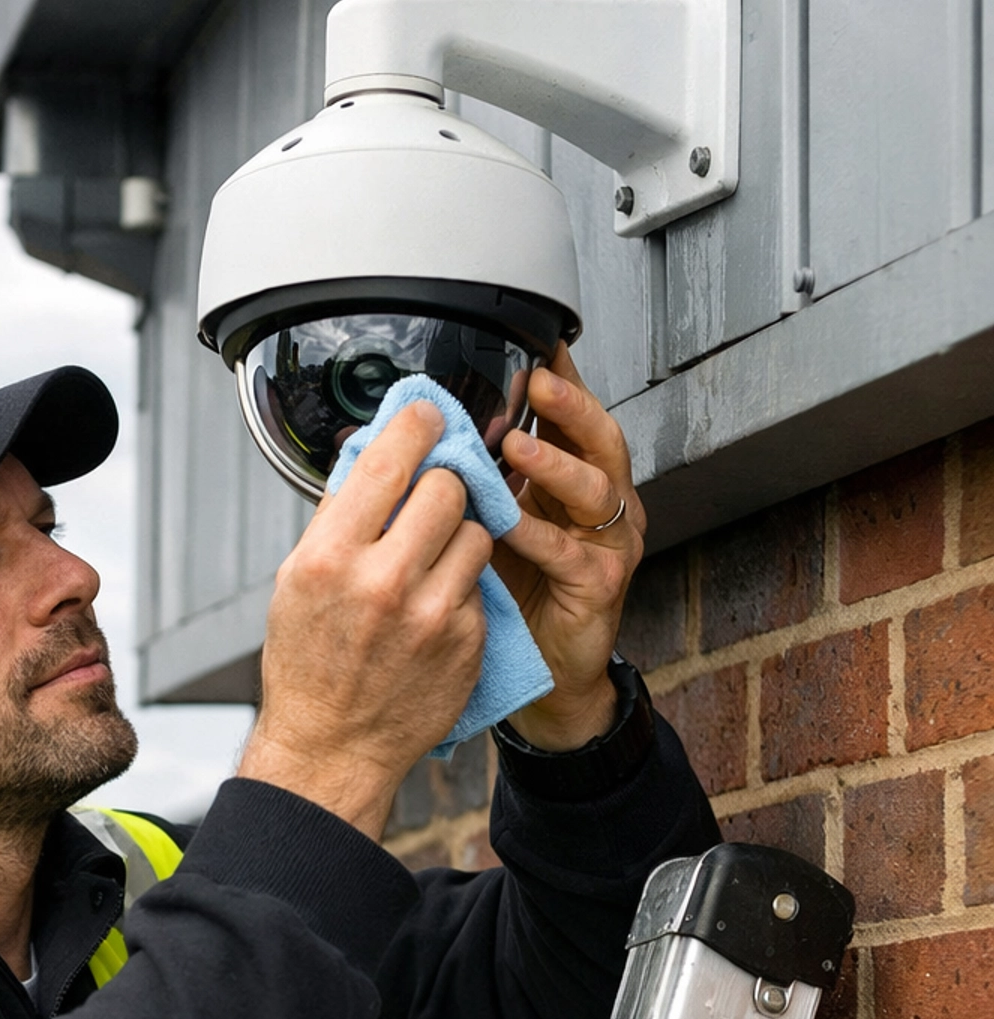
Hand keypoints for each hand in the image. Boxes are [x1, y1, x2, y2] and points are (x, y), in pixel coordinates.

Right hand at [239, 401, 489, 838]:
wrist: (332, 747)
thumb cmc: (308, 666)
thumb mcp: (297, 581)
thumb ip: (338, 517)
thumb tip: (374, 453)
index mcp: (331, 558)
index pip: (391, 459)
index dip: (418, 425)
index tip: (429, 415)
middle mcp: (384, 582)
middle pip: (449, 487)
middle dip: (443, 484)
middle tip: (432, 496)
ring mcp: (433, 614)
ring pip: (477, 531)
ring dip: (460, 534)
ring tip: (432, 558)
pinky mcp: (468, 640)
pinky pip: (481, 582)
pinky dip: (463, 584)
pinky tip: (435, 605)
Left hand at [493, 343, 645, 749]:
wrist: (539, 675)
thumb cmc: (511, 595)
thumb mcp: (485, 522)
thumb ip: (469, 478)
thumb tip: (410, 433)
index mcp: (570, 481)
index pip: (567, 419)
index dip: (558, 380)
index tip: (534, 344)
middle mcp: (599, 505)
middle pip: (599, 439)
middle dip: (569, 406)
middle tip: (537, 380)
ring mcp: (608, 544)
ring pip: (594, 490)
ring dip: (554, 464)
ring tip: (518, 445)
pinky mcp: (602, 586)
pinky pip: (572, 554)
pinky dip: (540, 535)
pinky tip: (509, 523)